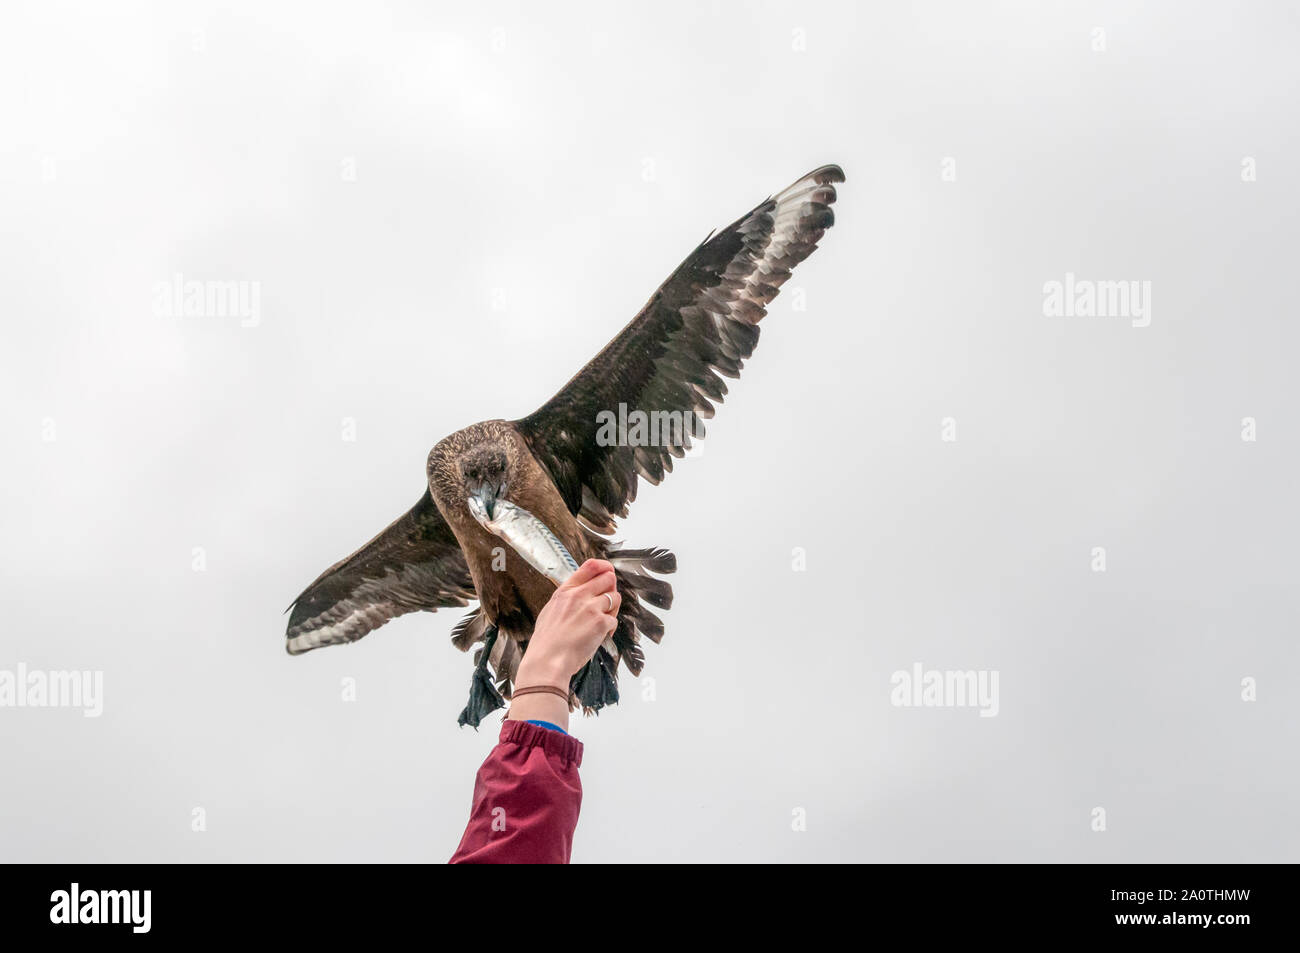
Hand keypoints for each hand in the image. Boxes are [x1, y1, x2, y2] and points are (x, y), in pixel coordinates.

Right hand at [507, 559, 620, 730]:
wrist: (547, 661)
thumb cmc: (547, 642)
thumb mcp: (550, 611)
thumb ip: (566, 599)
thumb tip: (580, 593)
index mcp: (565, 591)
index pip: (590, 565)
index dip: (604, 567)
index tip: (607, 573)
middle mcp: (578, 595)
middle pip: (608, 578)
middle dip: (610, 590)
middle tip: (605, 603)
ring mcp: (591, 608)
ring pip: (616, 597)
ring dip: (612, 609)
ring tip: (602, 621)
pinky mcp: (601, 623)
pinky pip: (614, 620)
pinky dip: (610, 629)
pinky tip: (600, 636)